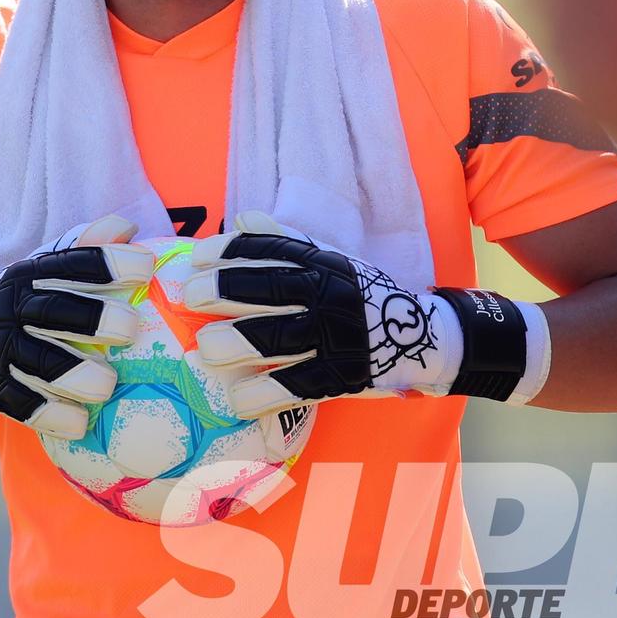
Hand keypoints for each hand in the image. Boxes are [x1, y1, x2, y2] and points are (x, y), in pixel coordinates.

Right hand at [0, 215, 154, 440]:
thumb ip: (85, 248)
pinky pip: (18, 403)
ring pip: (35, 362)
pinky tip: (79, 423)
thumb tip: (126, 227)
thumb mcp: (48, 267)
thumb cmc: (29, 298)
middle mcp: (11, 307)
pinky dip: (48, 415)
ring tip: (107, 385)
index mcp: (31, 273)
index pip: (71, 263)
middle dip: (92, 319)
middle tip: (130, 328)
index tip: (146, 267)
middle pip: (52, 311)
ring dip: (72, 374)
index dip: (108, 263)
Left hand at [180, 213, 546, 417]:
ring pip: (282, 338)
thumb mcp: (333, 260)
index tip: (197, 256)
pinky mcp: (342, 377)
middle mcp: (330, 296)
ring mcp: (336, 338)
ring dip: (240, 342)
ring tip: (206, 347)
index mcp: (324, 264)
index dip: (231, 251)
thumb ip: (287, 241)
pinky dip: (265, 393)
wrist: (424, 335)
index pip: (272, 251)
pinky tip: (236, 398)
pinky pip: (298, 386)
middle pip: (272, 290)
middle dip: (228, 290)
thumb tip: (241, 218)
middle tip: (192, 295)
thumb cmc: (366, 295)